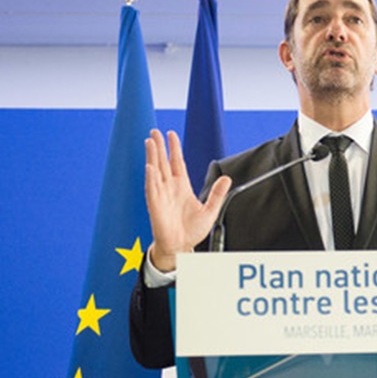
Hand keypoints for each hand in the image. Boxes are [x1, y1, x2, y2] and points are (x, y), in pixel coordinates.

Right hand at [144, 129, 231, 271]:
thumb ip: (217, 194)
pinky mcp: (155, 204)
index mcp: (182, 187)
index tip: (171, 134)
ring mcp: (161, 194)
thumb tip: (227, 179)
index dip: (174, 148)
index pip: (176, 162)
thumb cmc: (192, 230)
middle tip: (155, 131)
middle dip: (159, 146)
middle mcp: (170, 187)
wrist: (181, 246)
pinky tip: (151, 167)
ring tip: (150, 141)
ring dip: (152, 156)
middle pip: (163, 162)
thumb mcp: (210, 210)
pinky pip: (152, 188)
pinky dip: (151, 177)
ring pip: (155, 170)